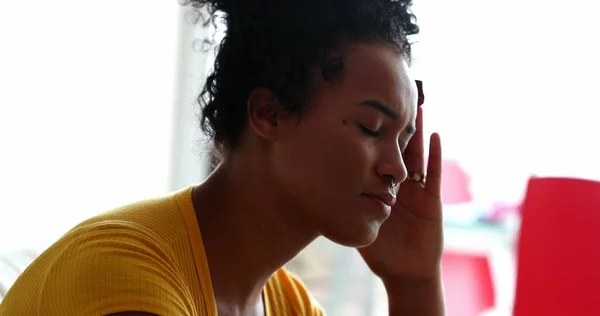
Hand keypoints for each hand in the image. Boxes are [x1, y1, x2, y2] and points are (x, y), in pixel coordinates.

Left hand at [358, 107, 442, 280]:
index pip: (377, 155)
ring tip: (416, 105)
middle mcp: (400, 184)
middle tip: (394, 95)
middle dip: (397, 124)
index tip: (364, 109)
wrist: (405, 273)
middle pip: (398, 148)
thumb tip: (312, 188)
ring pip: (417, 154)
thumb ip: (342, 207)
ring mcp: (417, 190)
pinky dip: (434, 155)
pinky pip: (433, 175)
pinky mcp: (431, 201)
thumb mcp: (357, 222)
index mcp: (381, 187)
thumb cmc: (380, 252)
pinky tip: (434, 135)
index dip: (373, 134)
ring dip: (417, 131)